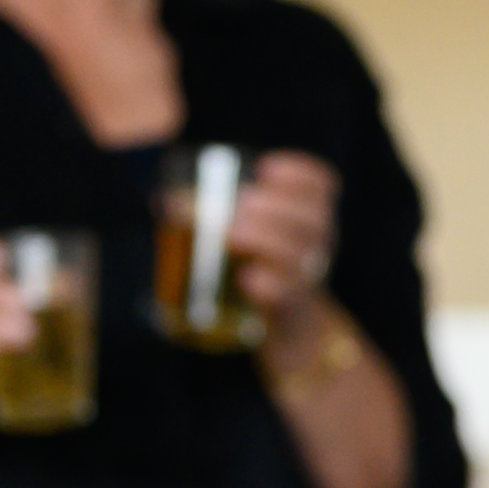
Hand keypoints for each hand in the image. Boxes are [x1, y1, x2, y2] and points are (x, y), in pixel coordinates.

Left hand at [225, 151, 340, 320]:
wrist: (291, 319)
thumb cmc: (265, 261)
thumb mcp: (258, 231)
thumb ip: (222, 211)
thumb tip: (166, 201)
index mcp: (312, 215)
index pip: (322, 185)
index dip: (299, 173)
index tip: (264, 169)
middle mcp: (319, 243)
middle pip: (312, 217)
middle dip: (276, 206)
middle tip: (241, 204)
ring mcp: (308, 275)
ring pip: (298, 255)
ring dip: (265, 239)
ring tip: (232, 234)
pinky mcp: (292, 307)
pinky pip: (287, 294)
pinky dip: (267, 285)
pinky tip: (246, 278)